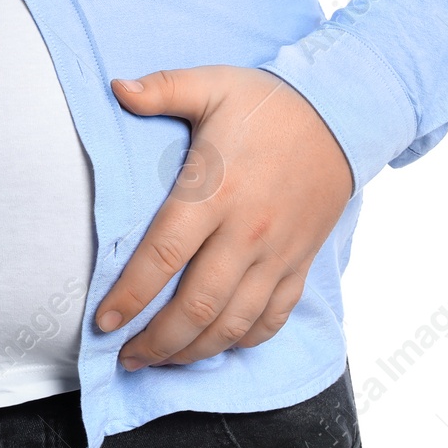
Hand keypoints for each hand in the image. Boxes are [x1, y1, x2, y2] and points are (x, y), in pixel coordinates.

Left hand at [97, 66, 351, 368]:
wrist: (343, 114)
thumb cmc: (267, 102)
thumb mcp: (212, 85)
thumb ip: (162, 89)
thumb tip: (115, 88)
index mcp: (215, 191)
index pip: (163, 256)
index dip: (129, 296)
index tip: (104, 322)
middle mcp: (246, 231)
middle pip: (197, 306)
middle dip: (156, 342)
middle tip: (126, 357)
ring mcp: (277, 253)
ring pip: (233, 323)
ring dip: (193, 351)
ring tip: (160, 362)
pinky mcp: (299, 263)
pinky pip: (272, 317)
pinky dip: (243, 341)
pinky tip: (216, 346)